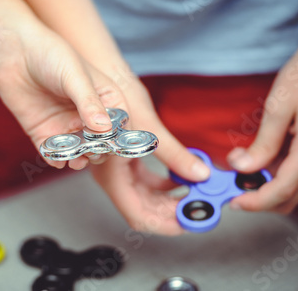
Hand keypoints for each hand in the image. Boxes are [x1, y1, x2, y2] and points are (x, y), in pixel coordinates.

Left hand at [0, 24, 127, 169]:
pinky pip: (54, 153)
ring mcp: (66, 126)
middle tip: (93, 152)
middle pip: (102, 143)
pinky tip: (58, 159)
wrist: (14, 51)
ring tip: (78, 160)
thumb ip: (88, 102)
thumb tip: (104, 129)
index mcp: (105, 98)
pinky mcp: (44, 133)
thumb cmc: (50, 54)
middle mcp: (88, 115)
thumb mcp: (74, 75)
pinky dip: (57, 159)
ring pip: (80, 152)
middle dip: (100, 151)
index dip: (119, 136)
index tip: (113, 142)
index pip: (120, 123)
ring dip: (81, 159)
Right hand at [90, 67, 210, 234]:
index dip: (165, 224)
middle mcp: (111, 177)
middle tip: (202, 206)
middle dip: (174, 211)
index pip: (139, 215)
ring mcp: (117, 170)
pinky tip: (183, 177)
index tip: (190, 222)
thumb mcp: (146, 126)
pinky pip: (147, 183)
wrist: (95, 72)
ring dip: (172, 199)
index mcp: (110, 175)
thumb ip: (173, 153)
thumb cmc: (111, 93)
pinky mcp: (124, 160)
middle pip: (145, 210)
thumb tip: (200, 173)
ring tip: (198, 193)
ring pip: (147, 198)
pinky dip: (167, 185)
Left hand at [227, 40, 297, 212]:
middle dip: (259, 200)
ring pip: (292, 187)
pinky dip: (272, 173)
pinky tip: (254, 157)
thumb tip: (243, 168)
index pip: (283, 191)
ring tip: (238, 167)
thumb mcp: (279, 107)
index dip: (257, 202)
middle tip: (232, 190)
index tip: (234, 202)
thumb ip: (263, 143)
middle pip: (289, 197)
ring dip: (265, 185)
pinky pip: (293, 172)